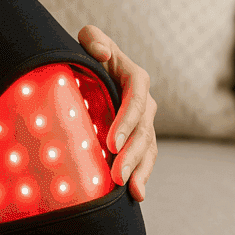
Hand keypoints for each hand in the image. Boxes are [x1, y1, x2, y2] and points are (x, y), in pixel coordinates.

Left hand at [77, 25, 157, 201]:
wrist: (87, 71)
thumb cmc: (86, 54)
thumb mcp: (88, 40)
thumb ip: (93, 39)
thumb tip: (103, 52)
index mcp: (135, 78)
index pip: (137, 99)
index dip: (128, 121)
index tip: (112, 143)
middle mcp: (144, 102)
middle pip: (144, 130)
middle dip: (132, 154)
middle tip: (118, 175)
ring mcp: (142, 122)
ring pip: (147, 147)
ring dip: (139, 169)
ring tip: (129, 189)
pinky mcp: (136, 139)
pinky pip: (144, 158)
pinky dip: (142, 175)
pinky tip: (136, 195)